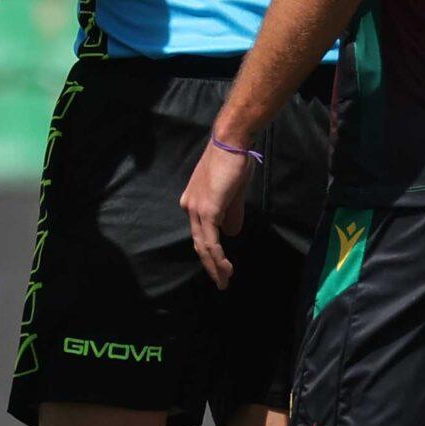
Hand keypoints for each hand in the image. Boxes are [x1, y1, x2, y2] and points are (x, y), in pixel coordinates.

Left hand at [182, 140, 255, 287]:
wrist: (231, 142)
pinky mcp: (208, 210)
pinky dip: (218, 257)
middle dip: (210, 265)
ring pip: (204, 246)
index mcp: (193, 202)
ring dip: (215, 266)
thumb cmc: (233, 162)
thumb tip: (231, 233)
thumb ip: (231, 214)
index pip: (200, 233)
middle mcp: (190, 207)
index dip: (209, 252)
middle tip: (221, 283)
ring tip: (224, 281)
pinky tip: (226, 268)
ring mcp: (197, 209)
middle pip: (199, 244)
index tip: (220, 266)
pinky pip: (212, 241)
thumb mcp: (233, 193)